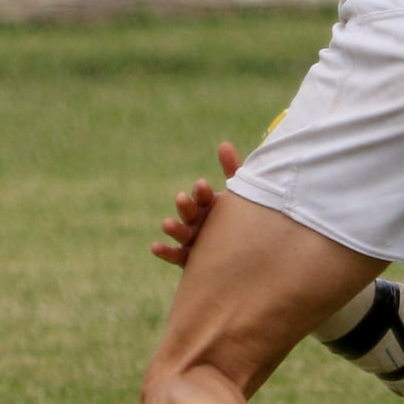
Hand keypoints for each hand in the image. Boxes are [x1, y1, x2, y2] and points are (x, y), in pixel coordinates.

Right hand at [149, 141, 241, 266]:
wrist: (249, 253)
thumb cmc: (242, 219)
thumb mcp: (239, 196)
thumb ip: (232, 171)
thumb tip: (224, 144)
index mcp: (209, 205)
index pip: (203, 195)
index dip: (202, 191)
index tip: (203, 185)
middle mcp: (198, 220)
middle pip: (189, 212)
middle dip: (186, 206)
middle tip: (182, 199)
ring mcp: (193, 239)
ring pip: (181, 233)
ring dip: (173, 227)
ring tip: (167, 224)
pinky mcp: (191, 258)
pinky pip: (176, 255)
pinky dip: (165, 251)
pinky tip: (154, 247)